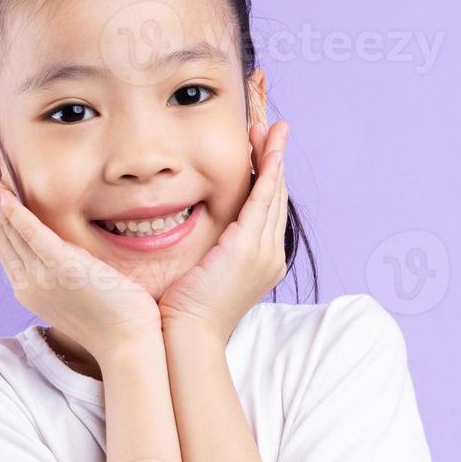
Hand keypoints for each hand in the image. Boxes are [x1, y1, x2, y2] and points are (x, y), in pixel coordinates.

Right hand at [0, 153, 162, 361]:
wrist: (128, 345)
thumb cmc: (113, 320)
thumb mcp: (79, 290)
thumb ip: (65, 270)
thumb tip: (68, 251)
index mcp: (29, 287)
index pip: (5, 241)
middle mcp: (27, 282)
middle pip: (0, 230)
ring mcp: (41, 277)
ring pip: (9, 228)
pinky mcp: (62, 269)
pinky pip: (30, 235)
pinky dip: (14, 212)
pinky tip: (1, 192)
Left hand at [158, 119, 289, 342]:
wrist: (187, 335)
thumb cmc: (184, 311)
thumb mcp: (200, 272)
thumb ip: (206, 248)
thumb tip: (194, 230)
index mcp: (261, 261)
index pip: (267, 208)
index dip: (266, 176)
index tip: (260, 148)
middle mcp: (271, 254)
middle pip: (276, 196)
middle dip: (273, 159)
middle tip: (268, 126)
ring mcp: (265, 251)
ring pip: (274, 193)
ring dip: (272, 157)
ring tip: (269, 127)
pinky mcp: (250, 247)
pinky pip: (264, 199)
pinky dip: (268, 171)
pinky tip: (269, 148)